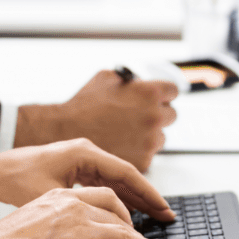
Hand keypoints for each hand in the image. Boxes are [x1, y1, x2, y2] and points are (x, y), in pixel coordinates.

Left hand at [0, 139, 173, 219]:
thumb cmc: (17, 179)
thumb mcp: (52, 195)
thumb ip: (82, 205)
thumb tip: (108, 222)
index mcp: (84, 152)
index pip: (125, 172)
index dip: (147, 192)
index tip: (163, 207)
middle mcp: (86, 152)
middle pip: (125, 175)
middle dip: (146, 196)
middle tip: (166, 215)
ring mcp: (81, 160)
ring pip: (116, 181)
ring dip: (134, 198)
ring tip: (154, 217)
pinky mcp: (75, 169)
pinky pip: (104, 183)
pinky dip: (118, 198)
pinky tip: (127, 214)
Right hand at [0, 187, 170, 238]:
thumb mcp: (31, 218)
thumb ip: (53, 221)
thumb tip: (62, 236)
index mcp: (62, 196)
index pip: (103, 197)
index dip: (121, 211)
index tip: (127, 221)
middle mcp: (76, 207)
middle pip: (118, 216)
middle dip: (136, 229)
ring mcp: (82, 229)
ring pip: (126, 235)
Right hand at [14, 70, 177, 170]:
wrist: (64, 132)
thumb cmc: (83, 105)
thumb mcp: (107, 77)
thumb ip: (128, 79)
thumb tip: (137, 81)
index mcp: (149, 93)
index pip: (173, 90)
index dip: (164, 93)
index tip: (160, 97)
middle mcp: (153, 117)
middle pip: (171, 115)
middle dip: (158, 114)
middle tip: (141, 116)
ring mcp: (149, 141)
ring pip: (161, 137)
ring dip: (150, 135)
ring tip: (126, 132)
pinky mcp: (142, 161)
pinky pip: (148, 154)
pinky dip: (138, 152)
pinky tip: (121, 145)